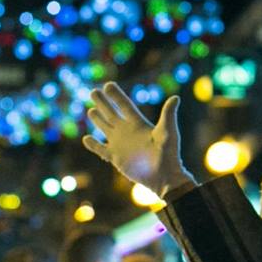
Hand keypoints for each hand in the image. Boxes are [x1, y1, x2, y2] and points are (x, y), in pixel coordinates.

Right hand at [83, 86, 198, 198]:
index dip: (116, 95)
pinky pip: (101, 149)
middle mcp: (127, 131)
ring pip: (105, 128)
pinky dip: (92, 144)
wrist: (164, 177)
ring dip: (97, 119)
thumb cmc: (168, 154)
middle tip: (93, 91)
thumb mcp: (168, 132)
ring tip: (91, 110)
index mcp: (138, 123)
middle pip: (111, 113)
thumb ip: (168, 115)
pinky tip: (86, 138)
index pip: (124, 105)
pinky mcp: (116, 158)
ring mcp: (120, 144)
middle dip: (102, 103)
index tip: (108, 85)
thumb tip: (175, 98)